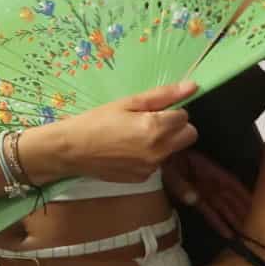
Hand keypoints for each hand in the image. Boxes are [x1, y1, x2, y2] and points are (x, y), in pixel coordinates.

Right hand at [38, 80, 197, 185]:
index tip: (152, 110)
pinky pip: (157, 163)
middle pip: (189, 136)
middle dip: (175, 128)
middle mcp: (159, 150)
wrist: (71, 150)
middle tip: (150, 122)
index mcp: (156, 128)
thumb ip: (162, 95)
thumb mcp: (127, 102)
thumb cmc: (96, 121)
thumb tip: (193, 87)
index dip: (171, 110)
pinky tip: (127, 151)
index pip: (185, 116)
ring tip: (133, 137)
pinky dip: (148, 156)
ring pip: (172, 150)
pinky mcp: (143, 178)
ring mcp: (152, 167)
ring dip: (162, 142)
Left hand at [162, 149, 251, 237]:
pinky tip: (228, 234)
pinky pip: (209, 212)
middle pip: (230, 199)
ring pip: (223, 208)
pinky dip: (218, 222)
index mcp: (207, 171)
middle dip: (244, 212)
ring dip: (234, 220)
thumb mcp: (170, 170)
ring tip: (247, 236)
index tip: (257, 205)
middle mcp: (210, 183)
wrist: (155, 158)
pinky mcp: (195, 198)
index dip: (244, 194)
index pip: (230, 184)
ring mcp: (204, 191)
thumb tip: (195, 200)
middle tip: (259, 227)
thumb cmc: (165, 161)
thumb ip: (181, 185)